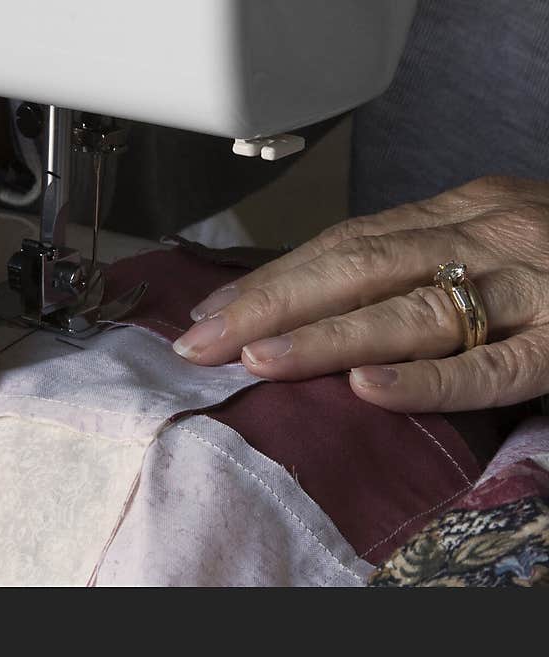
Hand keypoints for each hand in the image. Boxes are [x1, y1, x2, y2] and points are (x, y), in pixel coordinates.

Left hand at [174, 177, 548, 412]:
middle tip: (202, 340)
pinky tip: (367, 388)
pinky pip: (492, 367)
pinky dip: (427, 379)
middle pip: (359, 267)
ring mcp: (535, 286)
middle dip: (272, 304)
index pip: (346, 242)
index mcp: (463, 211)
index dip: (275, 276)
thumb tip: (322, 303)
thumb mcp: (491, 237)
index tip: (215, 310)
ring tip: (255, 357)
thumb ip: (419, 262)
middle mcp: (489, 235)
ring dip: (324, 336)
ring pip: (412, 310)